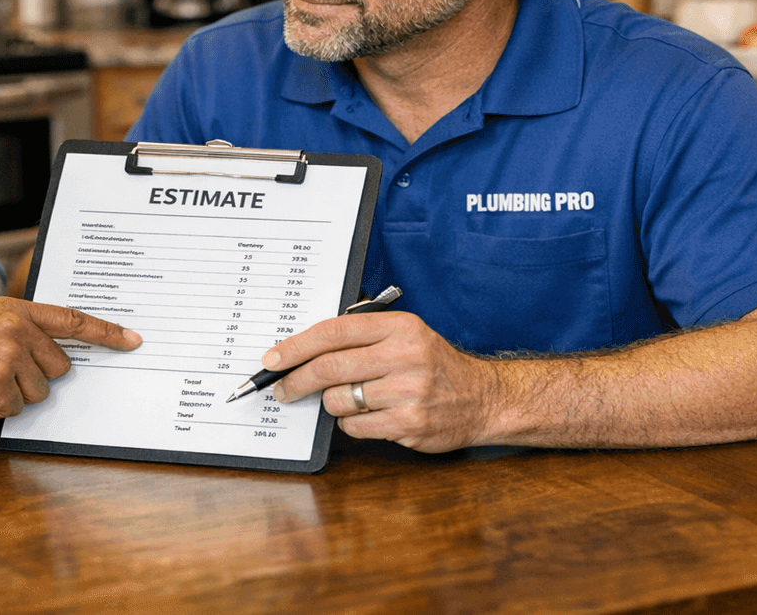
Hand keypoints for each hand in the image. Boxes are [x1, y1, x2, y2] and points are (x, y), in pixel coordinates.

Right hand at [0, 297, 140, 419]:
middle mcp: (16, 327)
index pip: (71, 318)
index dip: (106, 332)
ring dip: (8, 397)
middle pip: (58, 369)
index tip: (134, 340)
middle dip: (32, 380)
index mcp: (13, 308)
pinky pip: (11, 410)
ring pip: (37, 395)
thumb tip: (47, 356)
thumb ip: (13, 330)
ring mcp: (7, 354)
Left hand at [263, 310, 497, 451]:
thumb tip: (305, 342)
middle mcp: (405, 357)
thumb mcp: (407, 334)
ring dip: (333, 403)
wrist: (484, 399)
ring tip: (349, 399)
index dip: (296, 346)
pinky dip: (352, 424)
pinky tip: (369, 416)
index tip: (273, 358)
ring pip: (338, 400)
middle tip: (282, 389)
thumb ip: (363, 332)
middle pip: (329, 367)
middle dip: (296, 380)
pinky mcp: (409, 425)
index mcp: (400, 328)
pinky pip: (355, 427)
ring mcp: (408, 393)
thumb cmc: (434, 365)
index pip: (334, 331)